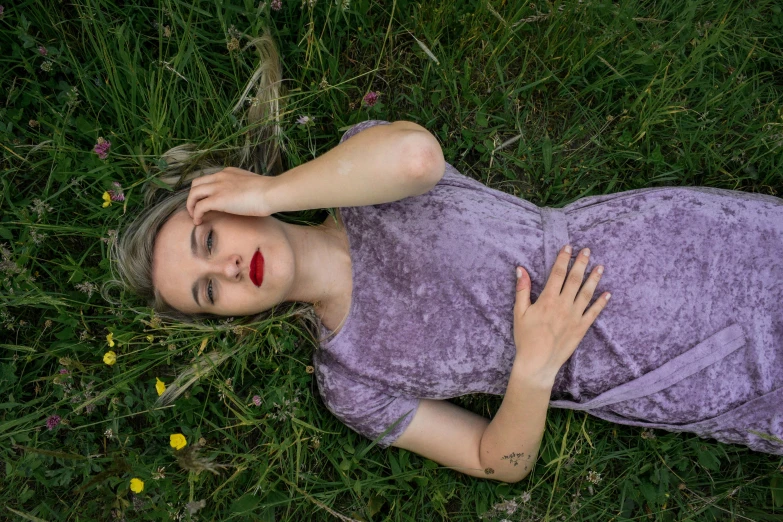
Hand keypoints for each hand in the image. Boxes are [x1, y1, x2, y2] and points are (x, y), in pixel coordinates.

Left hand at [186, 167, 275, 224]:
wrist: (271, 192)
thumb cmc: (268, 192)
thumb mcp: (252, 185)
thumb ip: (243, 188)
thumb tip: (244, 198)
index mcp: (228, 172)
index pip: (209, 179)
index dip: (204, 190)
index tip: (205, 201)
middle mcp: (220, 177)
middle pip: (196, 184)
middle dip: (193, 197)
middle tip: (196, 208)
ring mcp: (217, 188)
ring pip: (193, 194)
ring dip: (191, 206)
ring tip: (195, 216)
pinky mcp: (217, 200)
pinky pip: (199, 207)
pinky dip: (196, 215)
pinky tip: (198, 222)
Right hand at [512, 244, 610, 384]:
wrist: (538, 362)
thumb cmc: (526, 337)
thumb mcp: (519, 312)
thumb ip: (522, 290)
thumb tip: (521, 269)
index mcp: (548, 299)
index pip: (557, 273)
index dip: (563, 259)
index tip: (568, 247)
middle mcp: (563, 305)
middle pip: (574, 279)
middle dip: (581, 263)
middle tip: (587, 250)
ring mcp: (574, 316)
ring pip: (587, 293)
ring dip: (594, 278)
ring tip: (600, 266)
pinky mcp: (581, 328)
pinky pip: (594, 313)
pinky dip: (601, 303)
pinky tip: (608, 293)